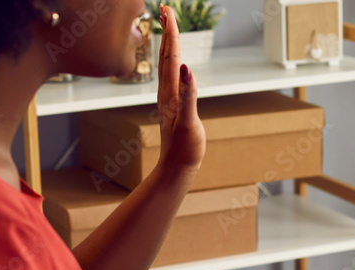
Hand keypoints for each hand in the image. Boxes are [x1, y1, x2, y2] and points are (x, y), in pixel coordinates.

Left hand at [155, 5, 205, 178]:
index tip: (168, 11)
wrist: (176, 168)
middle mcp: (167, 92)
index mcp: (171, 93)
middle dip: (167, 31)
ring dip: (168, 43)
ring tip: (167, 26)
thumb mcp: (189, 122)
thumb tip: (187, 68)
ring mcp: (169, 98)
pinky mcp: (173, 104)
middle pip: (167, 55)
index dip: (171, 32)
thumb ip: (188, 95)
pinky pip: (172, 76)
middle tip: (165, 8)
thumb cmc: (185, 149)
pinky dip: (173, 61)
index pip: (172, 56)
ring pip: (167, 64)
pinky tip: (175, 59)